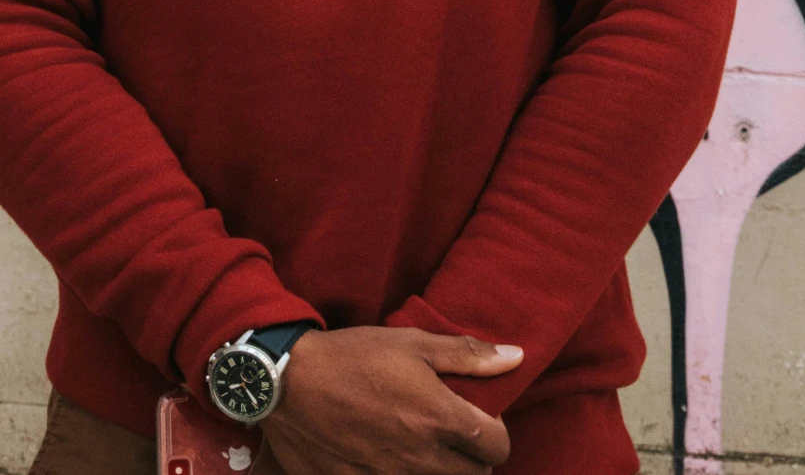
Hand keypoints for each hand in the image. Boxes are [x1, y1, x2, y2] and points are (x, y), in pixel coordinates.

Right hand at [262, 326, 521, 474]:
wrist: (288, 383)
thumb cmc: (354, 356)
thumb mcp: (412, 343)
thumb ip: (467, 354)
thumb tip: (516, 357)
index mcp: (439, 417)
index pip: (498, 447)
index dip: (496, 432)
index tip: (478, 416)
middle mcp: (422, 457)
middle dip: (474, 457)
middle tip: (453, 432)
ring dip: (442, 469)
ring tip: (423, 443)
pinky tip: (390, 454)